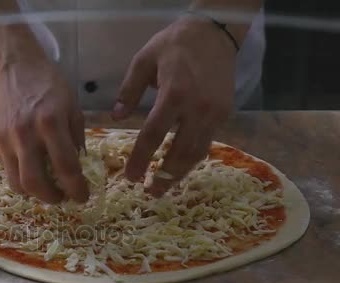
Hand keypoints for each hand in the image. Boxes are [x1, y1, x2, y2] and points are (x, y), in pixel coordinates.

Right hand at [0, 59, 88, 203]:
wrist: (13, 68)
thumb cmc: (48, 85)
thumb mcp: (72, 106)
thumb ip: (76, 137)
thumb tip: (79, 167)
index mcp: (50, 123)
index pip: (66, 166)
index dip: (76, 188)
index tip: (83, 197)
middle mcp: (25, 134)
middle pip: (35, 182)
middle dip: (51, 198)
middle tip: (61, 198)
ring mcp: (5, 139)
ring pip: (16, 182)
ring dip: (33, 192)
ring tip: (45, 188)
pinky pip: (6, 169)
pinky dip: (20, 176)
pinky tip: (31, 168)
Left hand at [113, 16, 236, 196]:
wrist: (214, 33)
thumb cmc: (174, 44)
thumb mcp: (143, 60)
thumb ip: (128, 91)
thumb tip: (115, 118)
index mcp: (174, 94)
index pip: (153, 135)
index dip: (141, 159)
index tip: (130, 177)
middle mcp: (197, 108)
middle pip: (180, 152)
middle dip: (165, 176)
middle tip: (149, 192)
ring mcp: (215, 113)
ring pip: (198, 153)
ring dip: (181, 173)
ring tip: (164, 187)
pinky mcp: (225, 114)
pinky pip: (208, 142)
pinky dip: (193, 158)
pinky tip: (180, 167)